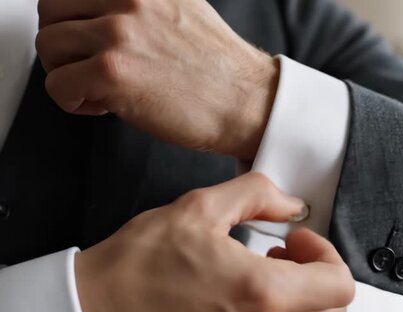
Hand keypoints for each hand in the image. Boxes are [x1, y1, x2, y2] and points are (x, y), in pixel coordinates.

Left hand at [36, 0, 278, 159]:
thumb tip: (102, 14)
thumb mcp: (182, 9)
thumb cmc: (219, 69)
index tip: (85, 41)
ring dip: (66, 73)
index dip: (72, 20)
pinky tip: (103, 106)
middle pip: (51, 11)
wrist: (248, 102)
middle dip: (63, 44)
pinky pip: (57, 86)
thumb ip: (142, 5)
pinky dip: (72, 102)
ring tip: (99, 89)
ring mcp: (120, 33)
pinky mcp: (114, 72)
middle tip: (86, 66)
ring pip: (49, 46)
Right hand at [75, 173, 354, 311]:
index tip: (297, 239)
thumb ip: (256, 195)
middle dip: (317, 272)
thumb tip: (289, 202)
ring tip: (257, 268)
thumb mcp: (197, 210)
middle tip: (284, 251)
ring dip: (297, 293)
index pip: (340, 284)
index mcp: (262, 295)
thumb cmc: (134, 272)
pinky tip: (241, 293)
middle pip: (332, 308)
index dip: (326, 252)